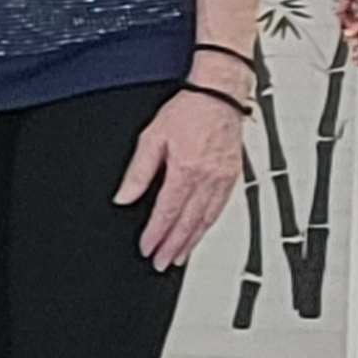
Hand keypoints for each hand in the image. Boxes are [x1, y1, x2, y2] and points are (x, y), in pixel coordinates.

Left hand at [118, 82, 246, 274]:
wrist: (220, 94)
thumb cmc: (189, 110)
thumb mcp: (153, 137)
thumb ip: (138, 171)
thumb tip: (124, 196)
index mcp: (185, 170)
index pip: (167, 212)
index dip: (156, 235)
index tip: (147, 249)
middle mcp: (207, 179)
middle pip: (188, 223)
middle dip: (173, 246)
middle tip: (162, 263)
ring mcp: (223, 179)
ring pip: (206, 220)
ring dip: (191, 242)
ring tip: (179, 257)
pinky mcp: (233, 176)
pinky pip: (220, 209)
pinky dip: (208, 226)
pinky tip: (200, 232)